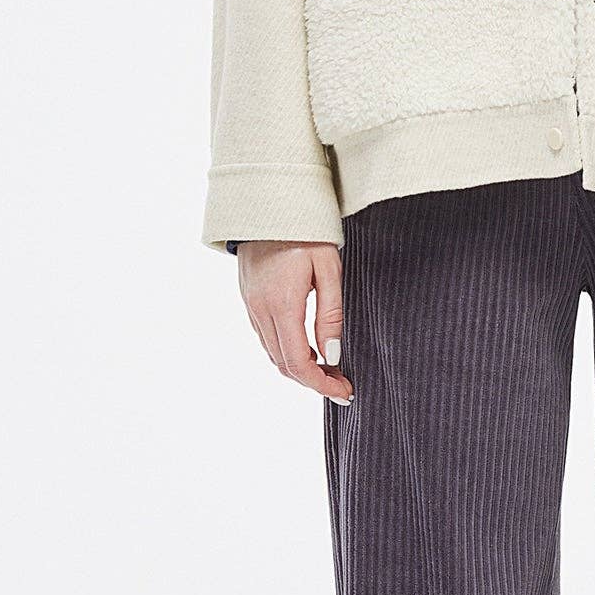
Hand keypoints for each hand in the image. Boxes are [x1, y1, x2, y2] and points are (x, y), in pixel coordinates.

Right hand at [235, 240, 352, 403]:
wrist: (269, 201)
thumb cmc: (305, 230)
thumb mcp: (328, 268)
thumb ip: (330, 314)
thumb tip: (332, 355)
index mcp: (282, 304)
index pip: (298, 362)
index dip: (321, 384)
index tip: (344, 392)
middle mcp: (261, 310)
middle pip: (284, 364)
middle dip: (313, 382)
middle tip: (342, 386)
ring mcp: (251, 305)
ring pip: (273, 354)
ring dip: (299, 369)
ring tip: (329, 371)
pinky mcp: (249, 299)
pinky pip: (266, 337)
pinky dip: (286, 351)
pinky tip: (308, 348)